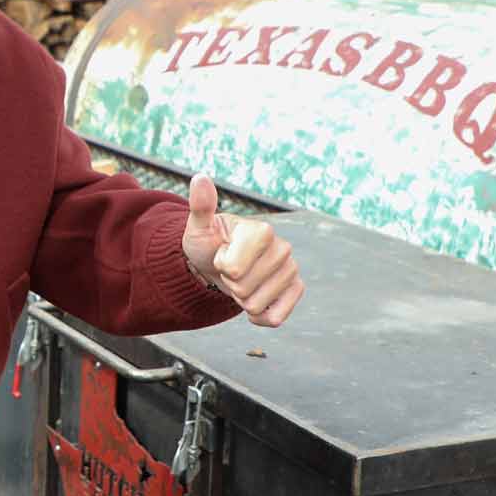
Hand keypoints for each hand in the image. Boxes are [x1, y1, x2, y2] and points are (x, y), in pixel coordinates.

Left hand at [179, 176, 304, 327]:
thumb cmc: (208, 243)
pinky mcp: (296, 289)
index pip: (233, 268)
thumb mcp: (199, 227)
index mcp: (262, 230)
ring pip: (256, 305)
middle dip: (230, 284)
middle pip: (244, 289)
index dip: (221, 265)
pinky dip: (258, 317)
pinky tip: (253, 301)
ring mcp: (292, 269)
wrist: (217, 263)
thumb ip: (201, 206)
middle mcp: (283, 248)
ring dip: (241, 299)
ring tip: (241, 280)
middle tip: (230, 269)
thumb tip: (200, 177)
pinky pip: (275, 318)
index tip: (222, 253)